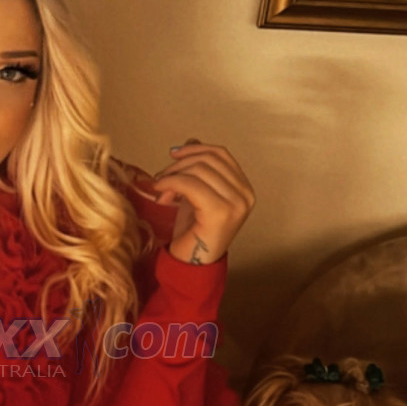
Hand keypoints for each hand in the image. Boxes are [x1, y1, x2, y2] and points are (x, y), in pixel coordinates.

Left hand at [152, 139, 254, 264]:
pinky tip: (160, 193)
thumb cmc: (193, 231)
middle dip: (179, 165)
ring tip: (160, 191)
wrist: (192, 264)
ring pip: (199, 170)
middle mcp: (245, 195)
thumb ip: (198, 169)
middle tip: (161, 179)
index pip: (221, 154)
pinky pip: (191, 184)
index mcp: (244, 188)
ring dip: (172, 176)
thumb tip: (192, 141)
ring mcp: (236, 203)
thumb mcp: (196, 193)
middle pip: (209, 159)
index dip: (195, 149)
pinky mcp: (220, 212)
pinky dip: (171, 183)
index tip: (173, 154)